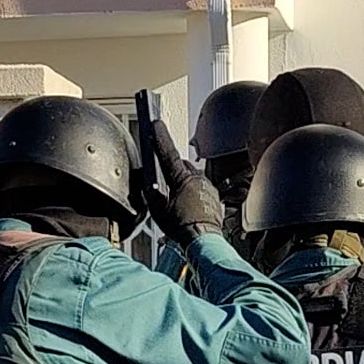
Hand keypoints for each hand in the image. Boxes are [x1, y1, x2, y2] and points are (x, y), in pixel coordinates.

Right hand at [145, 120, 223, 245]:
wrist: (204, 241)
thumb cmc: (182, 228)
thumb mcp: (159, 212)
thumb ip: (152, 195)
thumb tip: (148, 186)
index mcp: (181, 179)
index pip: (168, 153)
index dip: (160, 138)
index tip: (156, 123)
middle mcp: (196, 178)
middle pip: (181, 165)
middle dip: (173, 171)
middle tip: (166, 186)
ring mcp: (207, 186)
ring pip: (192, 177)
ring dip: (185, 184)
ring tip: (178, 203)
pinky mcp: (214, 195)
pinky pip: (202, 188)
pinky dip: (195, 193)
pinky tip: (190, 207)